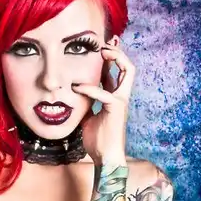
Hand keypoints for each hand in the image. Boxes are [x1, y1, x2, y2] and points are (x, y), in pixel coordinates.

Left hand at [72, 43, 135, 164]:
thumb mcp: (87, 117)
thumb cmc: (97, 140)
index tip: (97, 48)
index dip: (108, 58)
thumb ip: (84, 104)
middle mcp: (121, 96)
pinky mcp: (116, 109)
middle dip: (118, 51)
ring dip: (116, 57)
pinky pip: (105, 92)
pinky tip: (76, 87)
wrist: (105, 158)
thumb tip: (72, 95)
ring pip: (128, 71)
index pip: (114, 72)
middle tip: (104, 42)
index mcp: (114, 97)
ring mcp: (121, 101)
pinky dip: (90, 88)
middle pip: (128, 66)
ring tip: (102, 50)